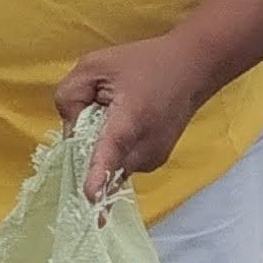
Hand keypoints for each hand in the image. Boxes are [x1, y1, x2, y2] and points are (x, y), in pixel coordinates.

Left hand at [54, 32, 219, 197]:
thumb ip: (70, 97)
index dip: (98, 176)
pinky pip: (121, 164)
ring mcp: (153, 159)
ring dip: (102, 148)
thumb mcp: (94, 66)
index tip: (90, 199)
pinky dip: (115, 151)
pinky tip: (129, 124)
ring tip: (120, 113)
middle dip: (87, 149)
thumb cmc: (142, 63)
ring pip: (110, 167)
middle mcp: (146, 147)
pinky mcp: (155, 162)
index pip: (111, 153)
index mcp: (130, 120)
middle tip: (99, 112)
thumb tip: (69, 133)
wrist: (193, 67)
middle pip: (101, 166)